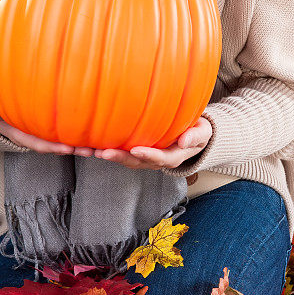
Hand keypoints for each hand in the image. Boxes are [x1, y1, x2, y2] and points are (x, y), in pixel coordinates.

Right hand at [0, 95, 93, 156]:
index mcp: (20, 133)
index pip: (38, 142)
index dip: (52, 147)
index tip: (67, 149)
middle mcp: (33, 135)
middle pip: (55, 146)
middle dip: (72, 149)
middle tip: (90, 151)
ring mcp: (43, 132)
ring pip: (62, 141)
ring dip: (79, 145)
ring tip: (97, 147)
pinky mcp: (51, 126)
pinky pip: (65, 132)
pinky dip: (78, 135)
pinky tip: (94, 134)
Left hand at [93, 117, 212, 169]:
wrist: (192, 135)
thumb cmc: (198, 132)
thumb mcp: (203, 132)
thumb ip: (196, 136)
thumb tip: (184, 141)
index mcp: (172, 157)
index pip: (159, 158)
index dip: (148, 154)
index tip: (136, 149)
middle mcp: (155, 160)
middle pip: (136, 162)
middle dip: (120, 158)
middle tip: (103, 152)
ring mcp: (144, 157)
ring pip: (125, 159)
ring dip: (108, 156)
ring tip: (90, 150)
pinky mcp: (135, 151)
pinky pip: (120, 152)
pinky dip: (106, 150)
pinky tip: (90, 144)